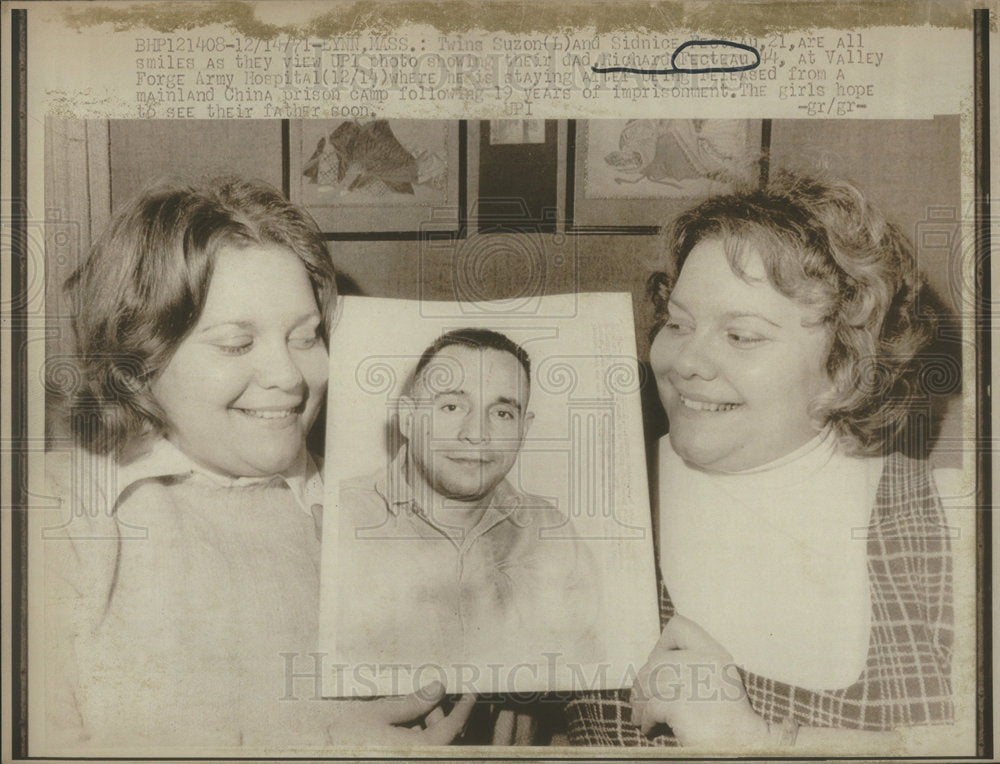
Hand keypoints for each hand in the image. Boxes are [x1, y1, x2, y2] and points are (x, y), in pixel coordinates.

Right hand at [326, 681, 475, 745]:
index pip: (450, 731)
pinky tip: (400, 722)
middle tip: (432, 693)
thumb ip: (412, 703)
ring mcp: (407, 758)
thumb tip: (438, 688)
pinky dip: (413, 736)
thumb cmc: (346, 737)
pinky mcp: (397, 756)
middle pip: (439, 738)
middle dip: (437, 715)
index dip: (463, 710)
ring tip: (410, 707)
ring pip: (427, 743)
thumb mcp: (379, 713)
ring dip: (424, 726)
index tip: (471, 694)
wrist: (321, 754)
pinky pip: (413, 748)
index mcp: (416, 751)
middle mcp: (416, 758)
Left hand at [631, 615, 768, 747]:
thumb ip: (694, 666)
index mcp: (715, 652)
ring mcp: (691, 682)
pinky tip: (648, 729)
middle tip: (639, 699)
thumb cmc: (731, 720)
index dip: (662, 643)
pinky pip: (650, 707)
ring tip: (638, 716)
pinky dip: (645, 719)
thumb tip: (653, 668)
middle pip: (656, 661)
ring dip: (639, 702)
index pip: (679, 627)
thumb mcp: (719, 680)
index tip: (658, 664)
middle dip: (642, 681)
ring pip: (649, 683)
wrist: (746, 747)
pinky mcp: (680, 705)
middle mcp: (703, 661)